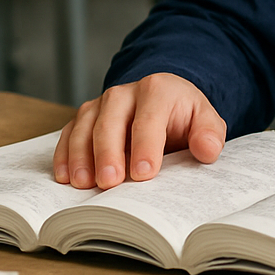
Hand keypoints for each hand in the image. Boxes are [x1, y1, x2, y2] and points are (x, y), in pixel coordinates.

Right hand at [51, 72, 225, 189]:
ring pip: (84, 127)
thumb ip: (209, 134)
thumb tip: (208, 150)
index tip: (144, 174)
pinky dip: (64, 155)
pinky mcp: (85, 118)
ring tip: (84, 184)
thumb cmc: (183, 116)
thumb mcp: (205, 120)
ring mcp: (101, 104)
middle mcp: (124, 93)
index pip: (149, 119)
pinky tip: (65, 177)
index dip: (146, 147)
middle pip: (110, 122)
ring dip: (81, 157)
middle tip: (109, 182)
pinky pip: (68, 134)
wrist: (165, 102)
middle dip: (108, 153)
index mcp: (157, 90)